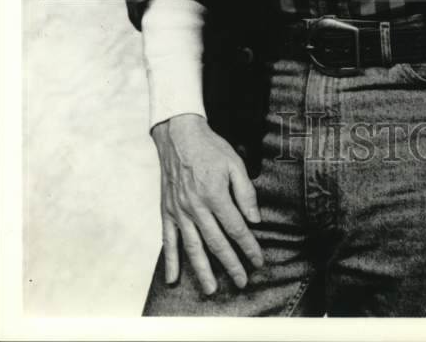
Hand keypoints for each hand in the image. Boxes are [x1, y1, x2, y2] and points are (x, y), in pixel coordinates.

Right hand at [151, 113, 263, 294]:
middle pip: (216, 243)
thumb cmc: (210, 148)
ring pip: (192, 247)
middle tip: (242, 282)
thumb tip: (254, 219)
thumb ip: (245, 192)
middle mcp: (196, 207)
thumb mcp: (235, 163)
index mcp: (215, 195)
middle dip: (231, 265)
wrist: (178, 135)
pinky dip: (171, 260)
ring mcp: (179, 211)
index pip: (236, 228)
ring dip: (202, 270)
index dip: (248, 247)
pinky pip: (168, 240)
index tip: (258, 261)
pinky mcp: (167, 211)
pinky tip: (173, 279)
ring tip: (211, 290)